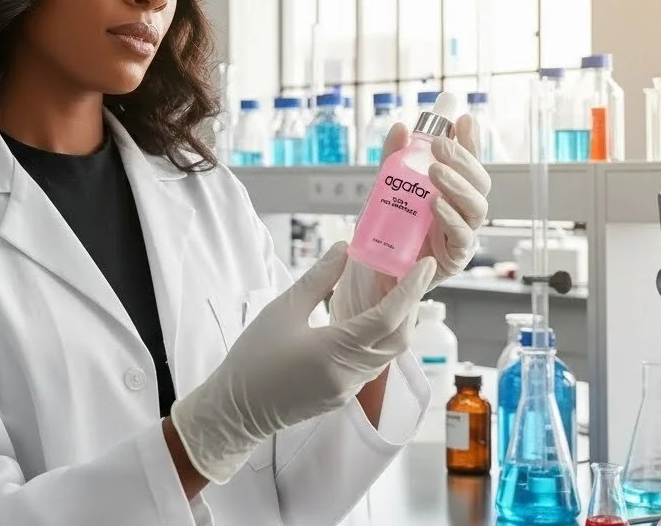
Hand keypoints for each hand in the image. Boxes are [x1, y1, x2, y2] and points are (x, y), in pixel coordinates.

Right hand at [170, 243, 436, 484]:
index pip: (387, 318)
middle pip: (398, 338)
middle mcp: (351, 374)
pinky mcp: (343, 394)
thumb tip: (344, 250)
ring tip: (393, 291)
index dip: (410, 289)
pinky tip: (370, 318)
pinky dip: (381, 338)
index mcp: (336, 351)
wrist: (236, 410)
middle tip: (412, 274)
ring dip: (398, 322)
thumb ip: (319, 279)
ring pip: (389, 353)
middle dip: (411, 305)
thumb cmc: (254, 358)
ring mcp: (350, 388)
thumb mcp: (283, 310)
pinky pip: (374, 363)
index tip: (424, 265)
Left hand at [330, 113, 490, 323]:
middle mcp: (462, 212)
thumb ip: (394, 160)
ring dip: (458, 186)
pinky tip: (436, 204)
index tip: (463, 119)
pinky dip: (450, 219)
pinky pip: (461, 238)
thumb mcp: (385, 190)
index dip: (470, 141)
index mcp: (452, 193)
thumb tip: (400, 127)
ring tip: (437, 171)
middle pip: (479, 183)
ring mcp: (462, 236)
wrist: (372, 274)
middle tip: (440, 144)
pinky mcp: (455, 259)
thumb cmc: (386, 232)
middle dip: (464, 160)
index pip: (468, 164)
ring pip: (477, 208)